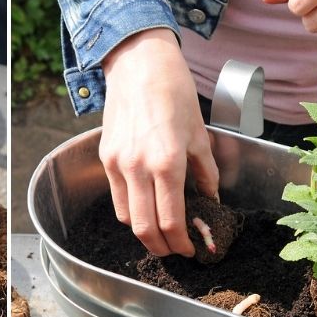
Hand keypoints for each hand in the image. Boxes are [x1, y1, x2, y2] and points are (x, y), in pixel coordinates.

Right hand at [101, 29, 218, 256]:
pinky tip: (145, 206)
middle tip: (174, 250)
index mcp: (167, 163)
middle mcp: (138, 167)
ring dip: (144, 231)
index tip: (190, 249)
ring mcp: (117, 164)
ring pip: (127, 216)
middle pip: (144, 227)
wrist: (139, 66)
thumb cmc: (174, 94)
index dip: (180, 243)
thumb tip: (211, 200)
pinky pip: (116, 196)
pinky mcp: (105, 158)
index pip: (170, 220)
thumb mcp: (199, 135)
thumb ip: (206, 173)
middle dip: (161, 247)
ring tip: (161, 232)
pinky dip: (131, 209)